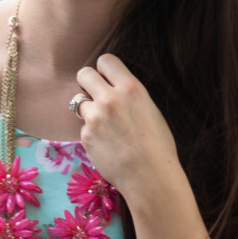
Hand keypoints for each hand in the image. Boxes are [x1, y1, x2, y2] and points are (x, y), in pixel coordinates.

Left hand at [73, 54, 180, 198]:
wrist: (151, 178)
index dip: (105, 70)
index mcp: (131, 88)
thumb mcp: (150, 110)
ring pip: (79, 101)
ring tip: (105, 125)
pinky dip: (91, 133)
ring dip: (88, 110)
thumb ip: (129, 95)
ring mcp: (94, 117)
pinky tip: (107, 145)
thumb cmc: (158, 146)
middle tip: (96, 95)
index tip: (108, 79)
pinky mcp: (85, 136)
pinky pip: (83, 126)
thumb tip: (113, 88)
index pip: (106, 60)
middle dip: (88, 82)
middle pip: (84, 73)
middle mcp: (110, 98)